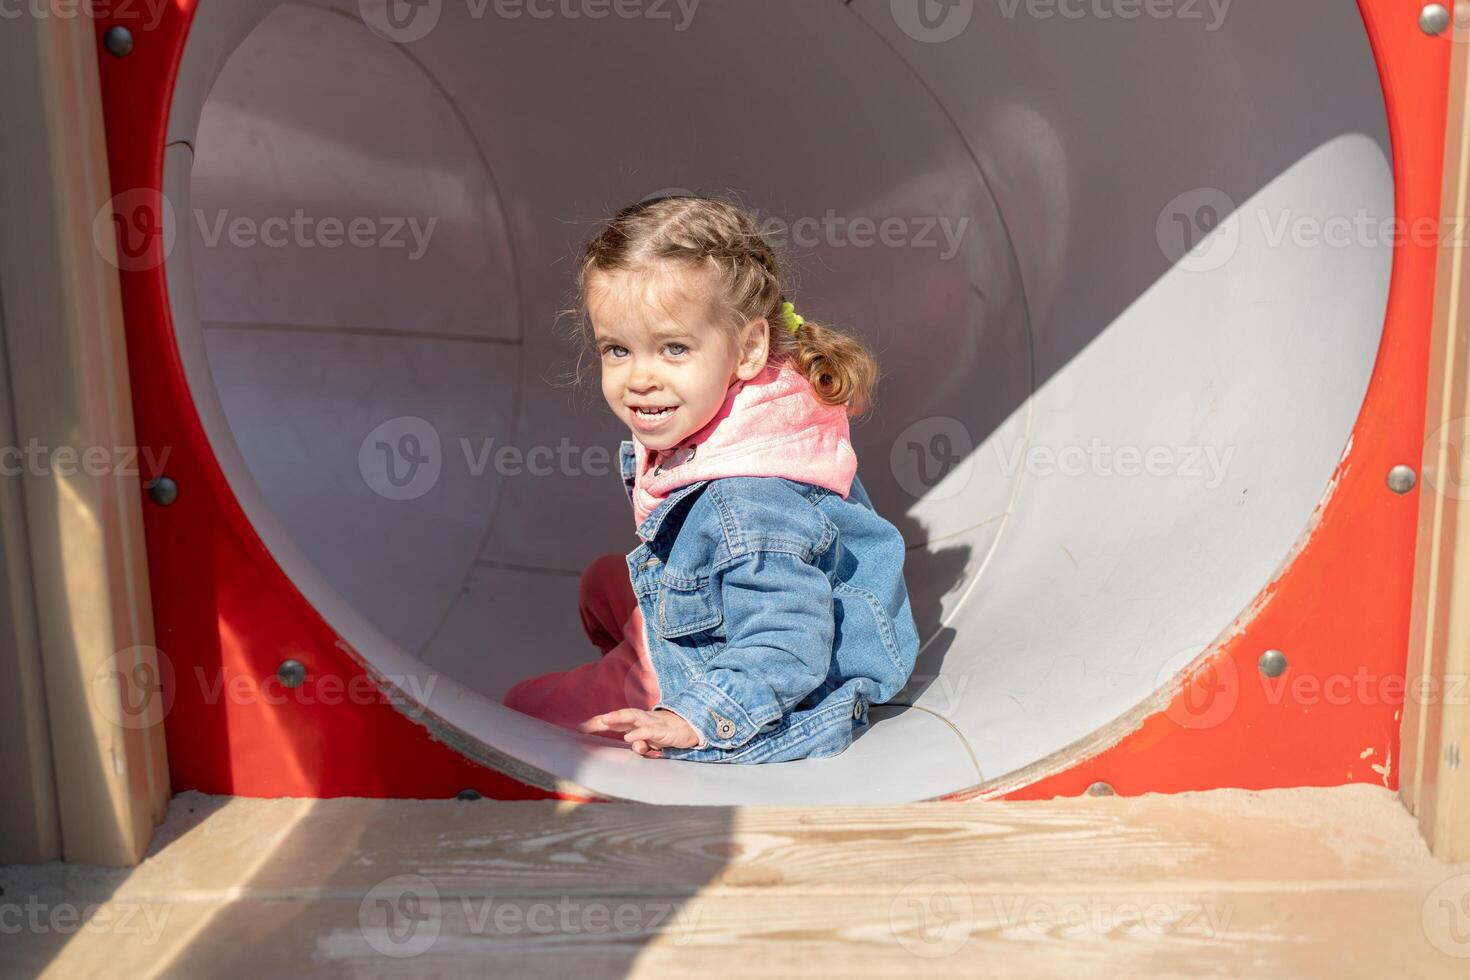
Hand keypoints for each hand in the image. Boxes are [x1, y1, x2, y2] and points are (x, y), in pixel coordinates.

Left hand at [578, 707, 701, 756]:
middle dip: (602, 719)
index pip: (614, 721)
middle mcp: (642, 719)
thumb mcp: (650, 742)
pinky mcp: (663, 730)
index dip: (597, 723)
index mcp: (636, 722)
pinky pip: (649, 730)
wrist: (691, 727)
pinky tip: (629, 737)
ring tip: (604, 720)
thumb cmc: (666, 733)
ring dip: (618, 717)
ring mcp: (652, 723)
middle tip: (586, 725)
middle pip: (620, 716)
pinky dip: (639, 733)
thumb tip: (633, 746)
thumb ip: (640, 744)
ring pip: (633, 717)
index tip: (579, 728)